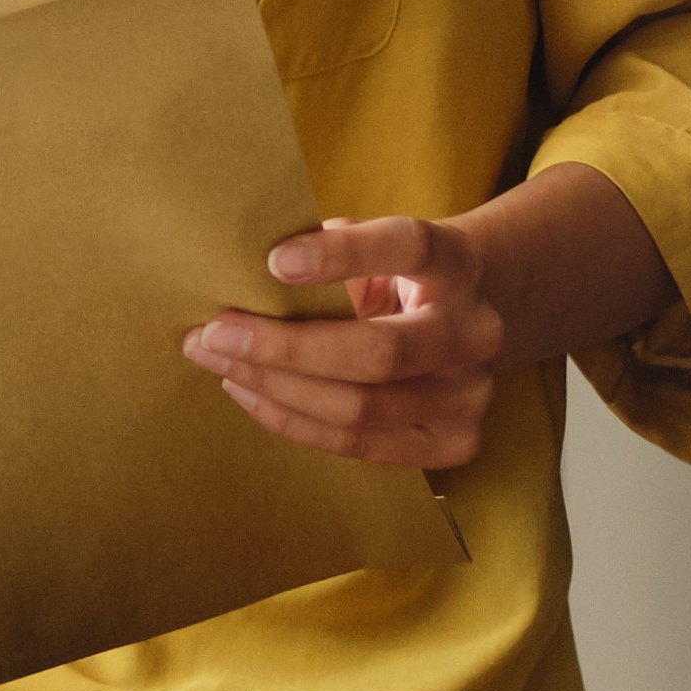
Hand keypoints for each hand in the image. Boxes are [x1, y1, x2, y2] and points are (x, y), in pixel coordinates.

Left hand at [184, 166, 673, 472]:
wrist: (471, 314)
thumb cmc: (397, 274)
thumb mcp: (372, 245)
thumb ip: (322, 248)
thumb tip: (232, 266)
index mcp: (458, 262)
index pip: (409, 247)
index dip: (344, 253)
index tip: (274, 260)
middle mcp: (476, 330)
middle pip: (379, 352)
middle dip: (284, 346)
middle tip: (215, 331)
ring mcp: (472, 395)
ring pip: (360, 409)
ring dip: (275, 388)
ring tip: (218, 362)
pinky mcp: (456, 443)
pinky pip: (357, 445)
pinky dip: (292, 419)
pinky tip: (248, 392)